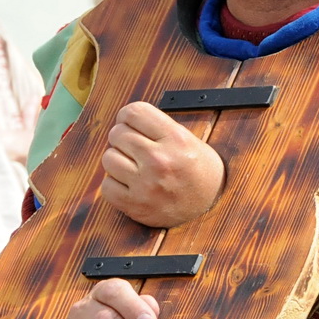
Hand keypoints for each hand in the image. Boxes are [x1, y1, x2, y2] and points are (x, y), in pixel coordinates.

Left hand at [100, 103, 225, 228]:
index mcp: (176, 139)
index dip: (128, 116)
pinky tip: (130, 183)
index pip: (133, 112)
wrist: (211, 205)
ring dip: (117, 160)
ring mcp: (146, 185)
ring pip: (108, 158)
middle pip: (117, 134)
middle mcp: (160, 160)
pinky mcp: (136, 206)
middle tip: (136, 148)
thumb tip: (122, 120)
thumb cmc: (197, 169)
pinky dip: (115, 184)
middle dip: (124, 139)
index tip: (131, 123)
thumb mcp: (187, 139)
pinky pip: (106, 186)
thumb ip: (156, 127)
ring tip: (133, 165)